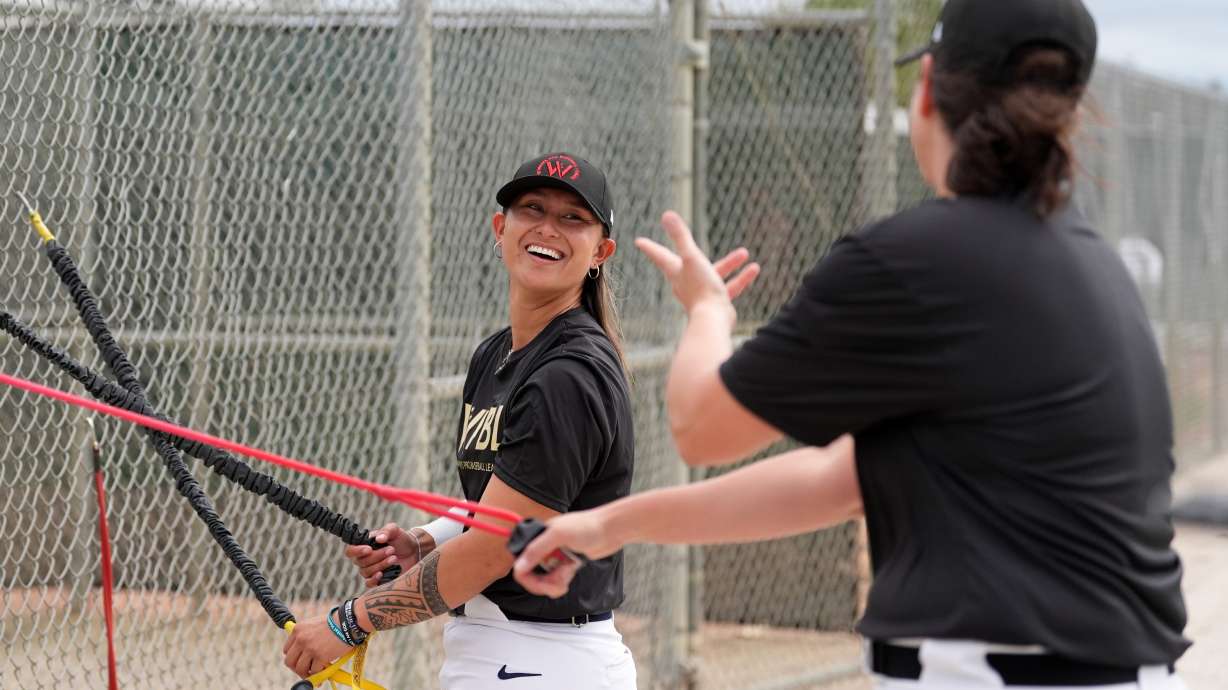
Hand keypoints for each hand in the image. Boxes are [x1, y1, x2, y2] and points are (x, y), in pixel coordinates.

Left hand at [283, 611, 350, 678]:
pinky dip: (319, 672)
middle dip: (297, 668)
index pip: (287, 650)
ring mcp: (310, 648)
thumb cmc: (334, 622)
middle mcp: (301, 639)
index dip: (294, 657)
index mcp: (297, 630)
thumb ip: (305, 635)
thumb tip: (303, 650)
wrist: (348, 622)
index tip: (300, 660)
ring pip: (300, 669)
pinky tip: (324, 668)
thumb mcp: (314, 624)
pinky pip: (314, 671)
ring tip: (315, 672)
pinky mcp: (320, 656)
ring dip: (307, 673)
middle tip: (305, 670)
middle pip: (289, 661)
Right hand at [344, 523, 430, 587]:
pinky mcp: (378, 580)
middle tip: (392, 550)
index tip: (369, 549)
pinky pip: (369, 584)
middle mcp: (364, 559)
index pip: (350, 551)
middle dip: (377, 556)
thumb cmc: (401, 539)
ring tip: (394, 558)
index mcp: (364, 546)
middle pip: (360, 562)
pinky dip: (374, 580)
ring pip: (366, 572)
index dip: (357, 551)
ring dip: (380, 565)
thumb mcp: (395, 530)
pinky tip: (382, 574)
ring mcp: (371, 571)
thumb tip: (378, 539)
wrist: (414, 552)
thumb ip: (386, 531)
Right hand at [512, 509, 617, 598]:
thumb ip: (537, 550)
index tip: (543, 585)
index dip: (528, 578)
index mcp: (537, 537)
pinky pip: (556, 580)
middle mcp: (543, 548)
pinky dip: (562, 581)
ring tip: (567, 575)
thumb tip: (519, 567)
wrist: (610, 530)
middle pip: (531, 576)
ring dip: (555, 583)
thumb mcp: (559, 535)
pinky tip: (571, 571)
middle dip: (545, 584)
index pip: (521, 564)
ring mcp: (554, 557)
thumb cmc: (588, 526)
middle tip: (559, 584)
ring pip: (544, 581)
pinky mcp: (564, 564)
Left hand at [635, 211, 759, 317]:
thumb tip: (667, 214)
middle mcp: (686, 283)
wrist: (713, 321)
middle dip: (691, 250)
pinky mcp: (716, 303)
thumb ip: (681, 236)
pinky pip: (729, 287)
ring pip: (715, 274)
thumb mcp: (692, 257)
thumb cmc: (700, 289)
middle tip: (686, 239)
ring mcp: (701, 294)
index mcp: (676, 272)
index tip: (639, 241)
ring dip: (729, 263)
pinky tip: (753, 269)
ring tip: (744, 253)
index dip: (650, 247)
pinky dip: (740, 278)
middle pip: (687, 263)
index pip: (660, 255)